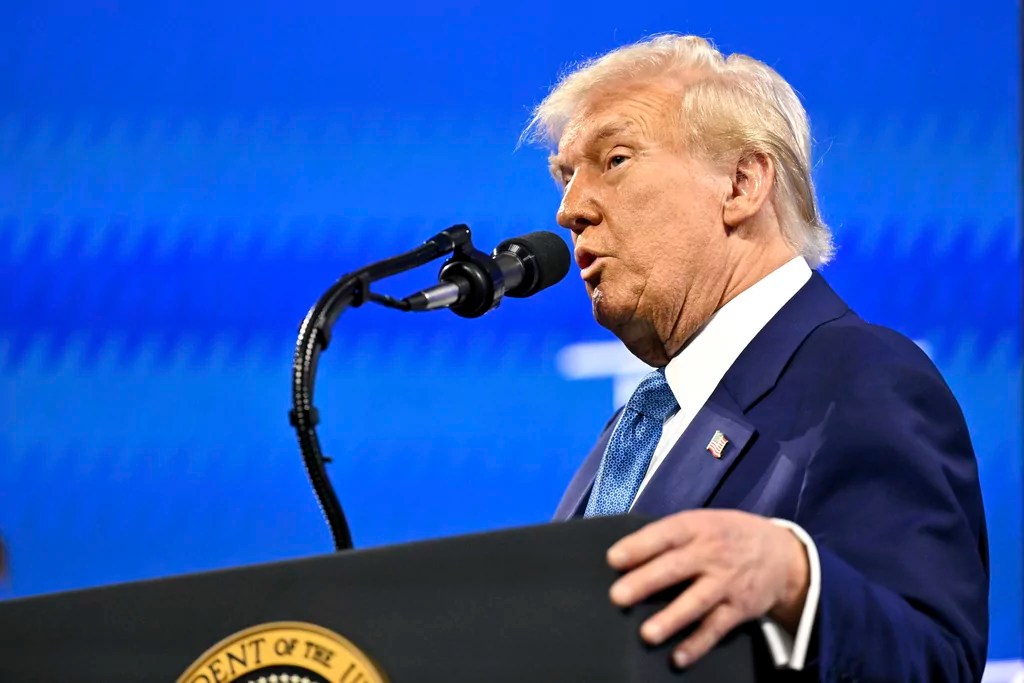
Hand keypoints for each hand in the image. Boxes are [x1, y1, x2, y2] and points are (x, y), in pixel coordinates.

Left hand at [607, 509, 808, 667]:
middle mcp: (711, 555)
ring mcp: (725, 583)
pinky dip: (697, 644)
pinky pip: (716, 629)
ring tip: (646, 634)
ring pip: (695, 602)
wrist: (782, 554)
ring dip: (671, 619)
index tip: (613, 559)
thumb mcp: (703, 522)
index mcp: (697, 528)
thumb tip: (626, 553)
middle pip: (675, 568)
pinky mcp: (738, 609)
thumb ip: (670, 535)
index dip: (639, 546)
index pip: (665, 535)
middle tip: (617, 596)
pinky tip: (677, 658)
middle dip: (645, 582)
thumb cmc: (726, 536)